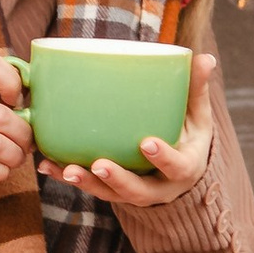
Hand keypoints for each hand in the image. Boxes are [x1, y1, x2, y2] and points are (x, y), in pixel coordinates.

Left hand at [58, 76, 215, 212]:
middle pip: (137, 191)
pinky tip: (47, 165)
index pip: (176, 167)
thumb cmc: (188, 137)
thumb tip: (206, 58)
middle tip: (99, 164)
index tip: (146, 143)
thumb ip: (197, 90)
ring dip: (87, 183)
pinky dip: (67, 177)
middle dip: (117, 179)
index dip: (162, 158)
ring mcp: (133, 193)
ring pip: (110, 195)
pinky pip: (90, 188)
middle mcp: (159, 188)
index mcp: (184, 168)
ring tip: (65, 169)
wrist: (179, 172)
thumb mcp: (198, 118)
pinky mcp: (112, 191)